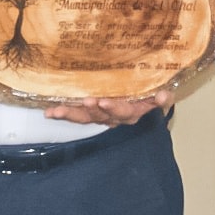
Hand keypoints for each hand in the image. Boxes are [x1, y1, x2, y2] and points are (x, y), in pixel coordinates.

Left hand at [44, 89, 173, 125]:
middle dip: (90, 110)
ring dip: (71, 114)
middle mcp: (115, 118)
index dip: (114, 108)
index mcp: (132, 113)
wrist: (145, 102)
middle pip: (101, 116)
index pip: (124, 112)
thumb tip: (164, 96)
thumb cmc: (151, 96)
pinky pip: (77, 114)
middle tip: (82, 102)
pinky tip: (50, 113)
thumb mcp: (160, 97)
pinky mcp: (91, 113)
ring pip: (85, 117)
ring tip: (56, 112)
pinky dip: (63, 113)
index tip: (103, 101)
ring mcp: (101, 116)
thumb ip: (162, 98)